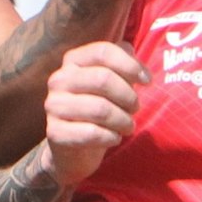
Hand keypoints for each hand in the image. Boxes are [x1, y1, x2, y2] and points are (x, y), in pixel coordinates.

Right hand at [42, 41, 148, 185]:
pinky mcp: (54, 132)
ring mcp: (53, 106)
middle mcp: (59, 80)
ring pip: (100, 109)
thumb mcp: (112, 82)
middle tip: (136, 109)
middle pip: (103, 79)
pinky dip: (111, 137)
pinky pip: (92, 133)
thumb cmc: (98, 109)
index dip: (130, 65)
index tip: (148, 81)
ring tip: (128, 126)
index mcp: (73, 61)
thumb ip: (122, 62)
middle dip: (129, 96)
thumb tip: (131, 51)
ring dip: (123, 120)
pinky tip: (113, 138)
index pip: (103, 51)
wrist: (73, 150)